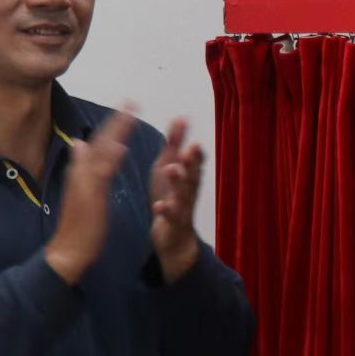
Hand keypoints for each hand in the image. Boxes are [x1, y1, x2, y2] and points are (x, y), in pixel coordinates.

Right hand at [45, 108, 137, 284]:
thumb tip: (79, 144)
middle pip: (101, 141)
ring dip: (116, 132)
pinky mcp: (89, 196)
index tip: (126, 108)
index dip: (114, 125)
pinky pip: (100, 175)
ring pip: (101, 152)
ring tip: (130, 113)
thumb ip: (82, 167)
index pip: (99, 143)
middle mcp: (82, 172)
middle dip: (117, 121)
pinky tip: (120, 148)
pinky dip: (109, 161)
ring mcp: (84, 183)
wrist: (68, 249)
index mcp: (83, 171)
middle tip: (132, 101)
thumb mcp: (82, 190)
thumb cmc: (79, 223)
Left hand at [148, 118, 203, 282]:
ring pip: (182, 194)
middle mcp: (188, 191)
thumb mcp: (170, 168)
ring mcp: (182, 208)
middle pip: (192, 175)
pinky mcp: (172, 223)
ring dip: (178, 181)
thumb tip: (182, 118)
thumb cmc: (171, 197)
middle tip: (189, 150)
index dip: (195, 152)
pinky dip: (165, 210)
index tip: (192, 138)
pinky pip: (170, 217)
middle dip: (191, 162)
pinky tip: (159, 205)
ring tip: (171, 169)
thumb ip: (176, 145)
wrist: (174, 238)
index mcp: (187, 177)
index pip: (195, 162)